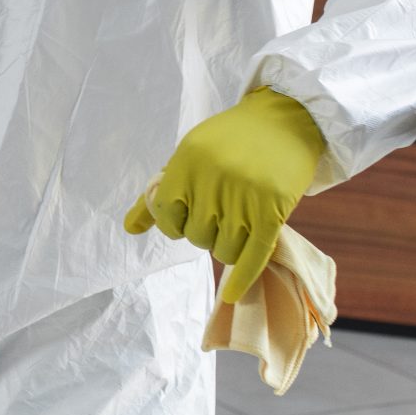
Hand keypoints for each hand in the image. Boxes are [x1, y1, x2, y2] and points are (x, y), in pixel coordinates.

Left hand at [125, 87, 324, 305]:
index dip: (174, 224)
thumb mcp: (189, 156)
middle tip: (221, 216)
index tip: (188, 218)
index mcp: (186, 162)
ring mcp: (244, 195)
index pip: (165, 216)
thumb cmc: (230, 141)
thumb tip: (129, 229)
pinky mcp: (273, 209)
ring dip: (227, 247)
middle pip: (196, 237)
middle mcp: (212, 179)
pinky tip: (232, 294)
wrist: (286, 119)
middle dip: (205, 233)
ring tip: (237, 226)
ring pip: (223, 250)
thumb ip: (159, 193)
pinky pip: (253, 255)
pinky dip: (242, 278)